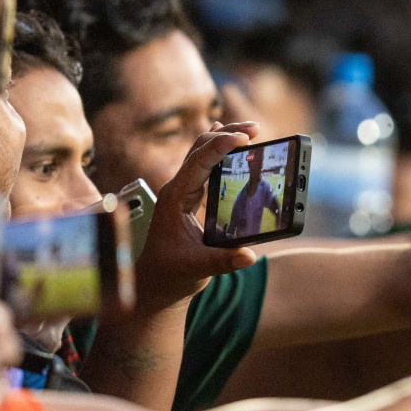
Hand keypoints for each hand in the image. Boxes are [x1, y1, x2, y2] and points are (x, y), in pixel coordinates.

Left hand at [134, 122, 260, 311]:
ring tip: (249, 130)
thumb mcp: (199, 268)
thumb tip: (249, 255)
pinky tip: (225, 137)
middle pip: (200, 149)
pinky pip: (203, 165)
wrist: (156, 280)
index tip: (243, 138)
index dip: (220, 147)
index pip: (198, 163)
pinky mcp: (189, 196)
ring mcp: (182, 190)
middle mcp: (177, 189)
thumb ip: (224, 261)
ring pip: (201, 153)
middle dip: (227, 135)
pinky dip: (217, 150)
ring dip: (224, 139)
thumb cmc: (172, 273)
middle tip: (254, 129)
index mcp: (175, 198)